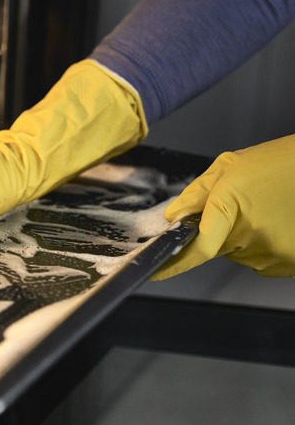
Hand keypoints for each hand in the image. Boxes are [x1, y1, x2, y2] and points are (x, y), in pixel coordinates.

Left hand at [152, 134, 294, 279]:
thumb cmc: (281, 162)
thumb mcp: (231, 166)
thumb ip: (198, 193)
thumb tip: (173, 216)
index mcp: (231, 208)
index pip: (196, 248)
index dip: (172, 264)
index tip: (154, 272)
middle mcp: (252, 236)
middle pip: (219, 248)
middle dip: (222, 231)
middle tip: (246, 205)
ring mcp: (275, 253)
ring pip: (242, 254)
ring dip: (247, 237)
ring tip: (269, 209)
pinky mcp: (294, 262)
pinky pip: (266, 261)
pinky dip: (266, 246)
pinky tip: (281, 222)